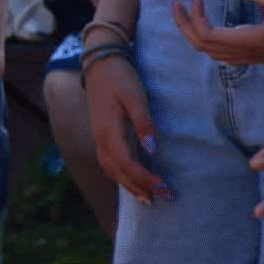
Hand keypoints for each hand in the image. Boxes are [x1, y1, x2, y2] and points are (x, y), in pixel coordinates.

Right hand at [83, 54, 173, 206]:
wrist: (100, 63)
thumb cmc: (120, 78)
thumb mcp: (135, 97)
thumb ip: (143, 123)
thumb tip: (152, 150)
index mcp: (108, 131)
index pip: (127, 163)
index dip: (145, 178)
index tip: (164, 186)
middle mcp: (100, 139)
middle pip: (118, 172)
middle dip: (140, 188)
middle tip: (162, 200)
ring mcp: (99, 138)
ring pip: (112, 170)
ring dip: (129, 186)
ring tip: (148, 199)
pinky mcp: (102, 135)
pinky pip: (110, 163)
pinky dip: (122, 176)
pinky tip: (133, 181)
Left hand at [172, 0, 263, 68]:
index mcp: (247, 41)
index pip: (206, 34)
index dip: (195, 16)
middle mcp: (242, 52)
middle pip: (200, 45)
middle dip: (184, 25)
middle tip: (176, 4)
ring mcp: (246, 56)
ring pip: (208, 51)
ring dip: (193, 32)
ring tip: (187, 12)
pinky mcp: (251, 55)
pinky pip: (219, 53)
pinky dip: (206, 39)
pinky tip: (208, 26)